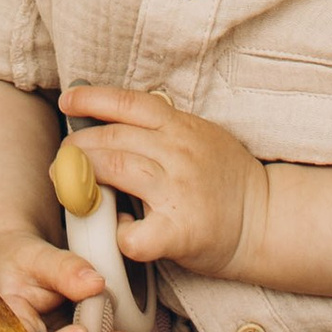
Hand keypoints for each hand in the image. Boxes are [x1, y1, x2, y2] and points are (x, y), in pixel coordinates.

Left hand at [64, 82, 267, 274]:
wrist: (266, 220)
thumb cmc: (228, 179)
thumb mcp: (201, 137)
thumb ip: (164, 128)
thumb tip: (113, 120)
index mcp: (182, 126)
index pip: (127, 103)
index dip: (91, 99)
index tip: (68, 101)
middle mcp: (178, 152)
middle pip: (112, 139)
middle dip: (78, 146)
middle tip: (65, 157)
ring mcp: (178, 191)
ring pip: (115, 170)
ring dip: (84, 178)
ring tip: (74, 186)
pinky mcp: (180, 231)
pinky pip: (133, 233)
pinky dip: (117, 232)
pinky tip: (118, 230)